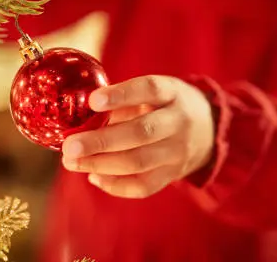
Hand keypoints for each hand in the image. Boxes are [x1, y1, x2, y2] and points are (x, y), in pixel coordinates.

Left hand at [62, 75, 214, 198]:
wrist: (207, 129)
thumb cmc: (165, 105)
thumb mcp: (153, 91)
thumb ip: (121, 100)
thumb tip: (79, 116)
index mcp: (172, 93)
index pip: (149, 89)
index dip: (121, 95)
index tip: (92, 101)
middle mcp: (179, 122)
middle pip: (141, 133)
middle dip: (101, 142)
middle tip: (69, 146)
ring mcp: (178, 152)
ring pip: (138, 163)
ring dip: (100, 164)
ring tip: (71, 162)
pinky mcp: (172, 175)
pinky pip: (142, 186)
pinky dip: (114, 184)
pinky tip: (93, 176)